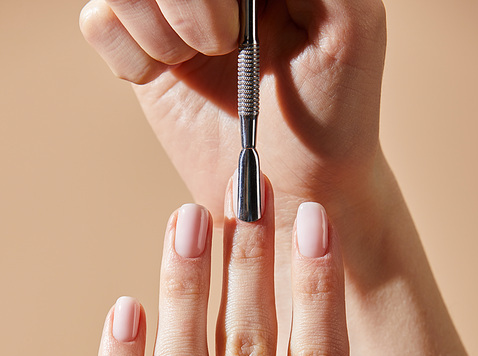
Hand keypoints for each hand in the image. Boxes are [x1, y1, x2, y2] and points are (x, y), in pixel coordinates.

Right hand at [79, 0, 386, 226]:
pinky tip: (167, 77)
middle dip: (185, 0)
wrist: (295, 186)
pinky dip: (130, 56)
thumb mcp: (349, 25)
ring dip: (158, 26)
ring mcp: (170, 8)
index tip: (237, 26)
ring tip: (202, 58)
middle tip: (224, 42)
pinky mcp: (140, 48)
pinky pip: (98, 23)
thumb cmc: (333, 111)